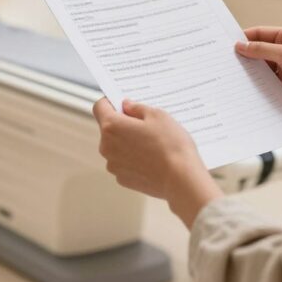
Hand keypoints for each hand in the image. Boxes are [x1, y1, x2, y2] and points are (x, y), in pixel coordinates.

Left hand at [93, 98, 221, 227]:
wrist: (181, 179)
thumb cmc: (171, 145)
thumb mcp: (157, 115)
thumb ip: (137, 108)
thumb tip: (126, 106)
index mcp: (111, 126)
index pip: (99, 107)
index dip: (111, 102)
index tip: (124, 104)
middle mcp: (106, 146)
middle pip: (108, 128)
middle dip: (123, 124)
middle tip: (145, 125)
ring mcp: (113, 165)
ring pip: (116, 146)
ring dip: (128, 142)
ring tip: (152, 144)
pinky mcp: (122, 179)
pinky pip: (124, 163)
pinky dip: (133, 159)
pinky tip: (151, 159)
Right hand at [235, 26, 281, 111]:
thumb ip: (261, 50)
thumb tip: (240, 45)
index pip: (260, 34)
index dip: (244, 38)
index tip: (227, 46)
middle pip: (259, 52)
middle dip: (245, 57)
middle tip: (226, 63)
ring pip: (262, 69)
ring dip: (251, 73)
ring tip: (234, 78)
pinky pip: (268, 83)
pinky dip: (259, 86)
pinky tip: (247, 89)